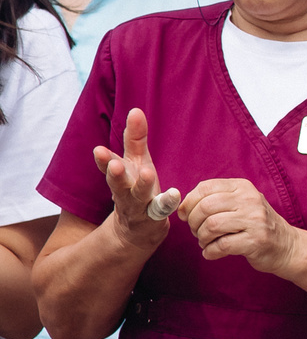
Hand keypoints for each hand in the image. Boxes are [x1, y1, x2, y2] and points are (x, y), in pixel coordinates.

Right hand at [94, 108, 169, 251]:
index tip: (99, 150)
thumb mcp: (135, 162)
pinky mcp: (156, 217)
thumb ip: (134, 138)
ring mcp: (140, 206)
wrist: (138, 228)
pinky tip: (176, 193)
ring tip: (147, 173)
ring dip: (141, 186)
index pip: (108, 166)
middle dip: (114, 174)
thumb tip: (135, 109)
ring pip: (137, 197)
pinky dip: (168, 201)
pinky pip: (162, 210)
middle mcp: (125, 192)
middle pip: (117, 184)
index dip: (104, 159)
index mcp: (120, 176)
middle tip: (113, 163)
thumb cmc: (136, 187)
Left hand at [177, 180, 303, 275]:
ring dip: (201, 238)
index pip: (205, 187)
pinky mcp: (256, 241)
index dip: (189, 202)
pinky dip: (210, 252)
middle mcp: (250, 200)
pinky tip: (212, 252)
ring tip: (205, 242)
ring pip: (211, 226)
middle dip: (193, 223)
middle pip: (205, 207)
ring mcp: (255, 220)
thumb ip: (215, 200)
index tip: (185, 215)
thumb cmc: (256, 225)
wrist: (287, 246)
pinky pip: (221, 245)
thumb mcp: (241, 204)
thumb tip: (181, 208)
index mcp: (243, 187)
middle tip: (196, 232)